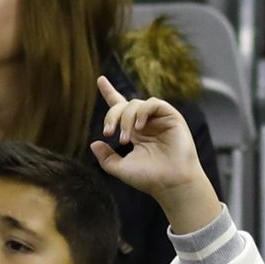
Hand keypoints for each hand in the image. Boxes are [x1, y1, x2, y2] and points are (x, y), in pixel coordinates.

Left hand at [90, 76, 218, 231]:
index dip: (109, 92)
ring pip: (136, 104)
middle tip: (108, 133)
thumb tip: (93, 143)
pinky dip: (142, 112)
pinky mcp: (171, 117)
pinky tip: (139, 127)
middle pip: (124, 105)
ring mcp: (159, 119)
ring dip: (126, 119)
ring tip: (126, 139)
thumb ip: (106, 158)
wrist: (171, 184)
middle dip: (112, 116)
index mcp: (135, 132)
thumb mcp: (121, 169)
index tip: (100, 79)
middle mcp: (146, 123)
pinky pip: (153, 104)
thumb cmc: (149, 179)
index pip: (120, 107)